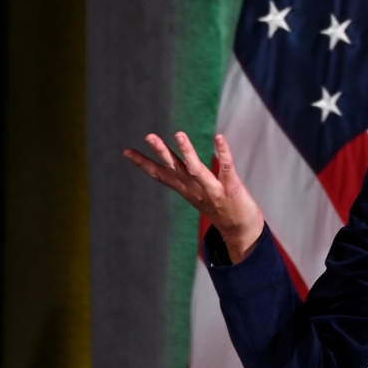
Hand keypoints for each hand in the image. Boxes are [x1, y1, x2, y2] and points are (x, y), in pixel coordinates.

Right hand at [124, 132, 263, 263]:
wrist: (241, 233)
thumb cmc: (221, 210)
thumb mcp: (197, 196)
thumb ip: (187, 180)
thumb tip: (175, 166)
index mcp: (186, 190)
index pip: (161, 175)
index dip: (144, 164)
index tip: (127, 151)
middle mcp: (196, 190)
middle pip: (175, 168)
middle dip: (162, 152)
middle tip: (149, 136)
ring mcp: (214, 190)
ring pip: (196, 169)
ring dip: (188, 152)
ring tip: (179, 134)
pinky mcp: (232, 188)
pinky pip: (226, 167)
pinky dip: (223, 153)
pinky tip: (219, 137)